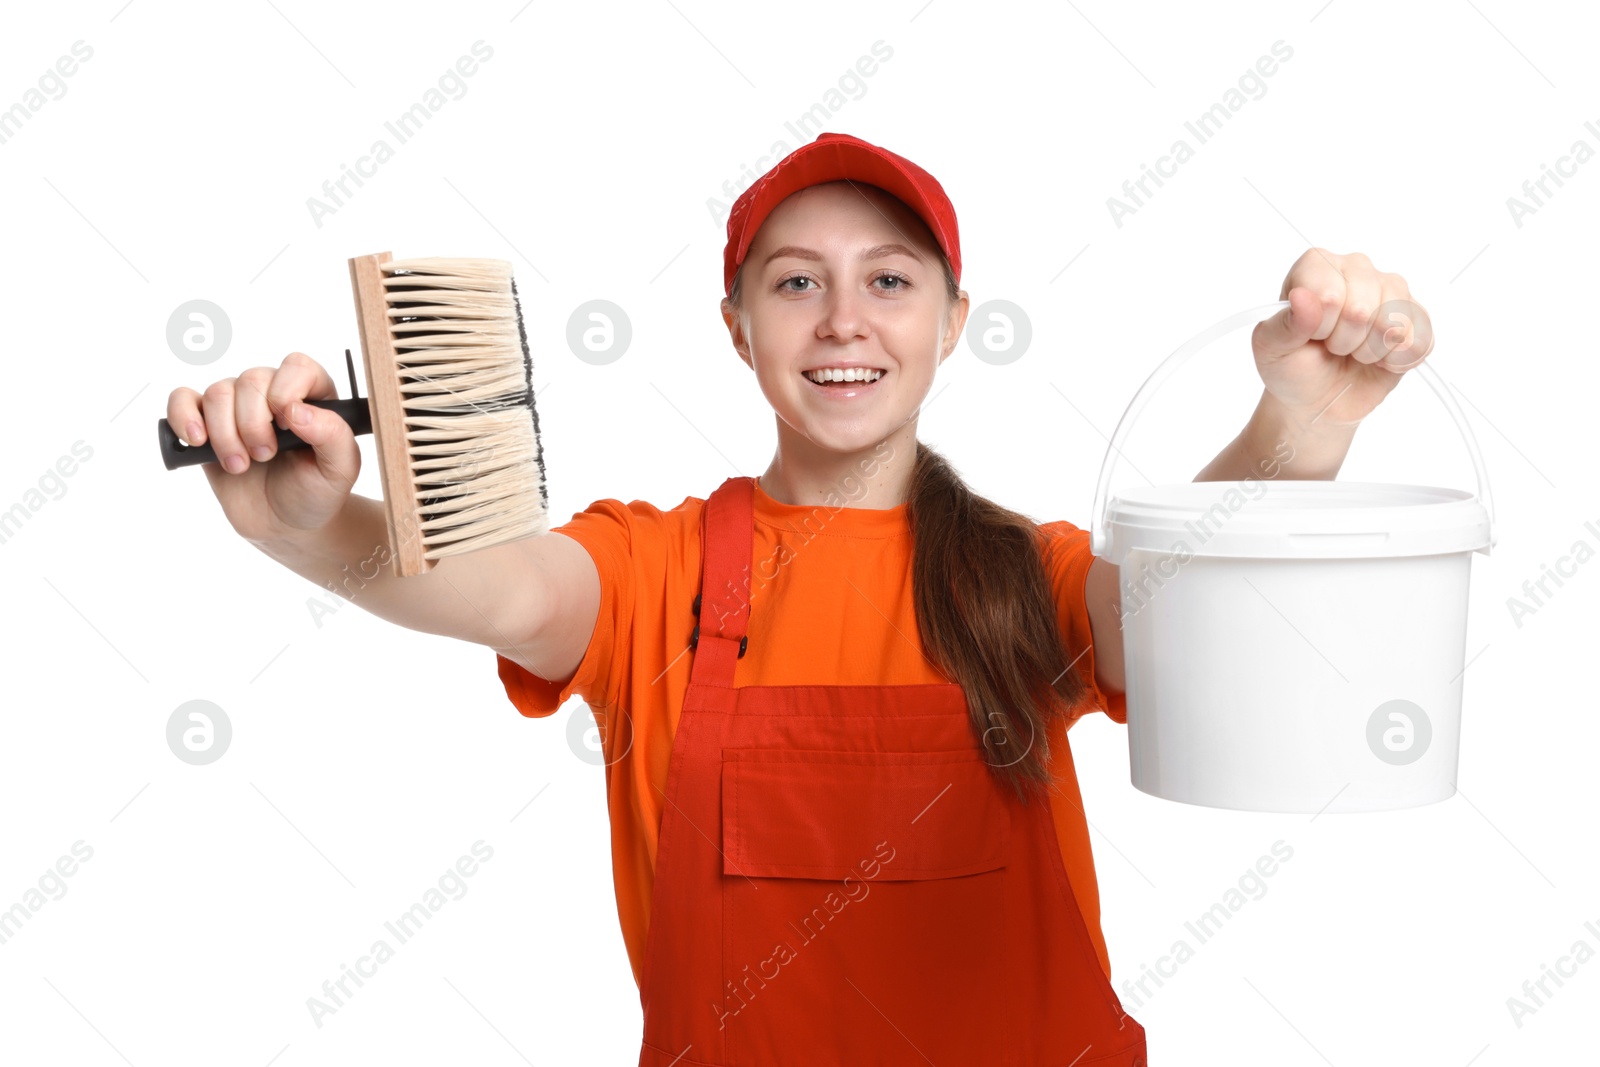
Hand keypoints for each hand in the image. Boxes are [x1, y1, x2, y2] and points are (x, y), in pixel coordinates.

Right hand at [166, 352, 361, 542]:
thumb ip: (333, 434)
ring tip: (240, 465)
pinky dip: (184, 416)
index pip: (296, 366)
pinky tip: (198, 441)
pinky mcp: (207, 425)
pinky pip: (182, 399)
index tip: (287, 428)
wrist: (284, 523)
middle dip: (254, 424)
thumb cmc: (316, 492)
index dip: (285, 392)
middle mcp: (273, 393)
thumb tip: (298, 410)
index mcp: (312, 396)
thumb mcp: (341, 469)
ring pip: (218, 393)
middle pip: (251, 380)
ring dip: (225, 434)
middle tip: (265, 457)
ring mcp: (237, 407)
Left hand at [1250, 249, 1433, 429]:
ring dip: (1369, 352)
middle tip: (1331, 347)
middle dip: (1344, 342)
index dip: (1320, 327)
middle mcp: (1357, 268)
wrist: (1316, 397)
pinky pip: (1419, 342)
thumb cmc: (1291, 367)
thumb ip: (1286, 324)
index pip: (1330, 295)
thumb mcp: (1271, 349)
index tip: (1312, 335)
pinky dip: (1394, 362)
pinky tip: (1378, 359)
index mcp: (1317, 265)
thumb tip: (1303, 298)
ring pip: (1395, 325)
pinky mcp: (1416, 318)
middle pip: (1364, 310)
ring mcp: (1391, 290)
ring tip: (1353, 351)